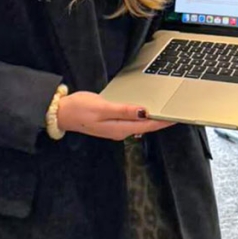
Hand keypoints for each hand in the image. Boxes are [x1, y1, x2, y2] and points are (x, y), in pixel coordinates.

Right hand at [58, 91, 174, 140]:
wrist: (61, 113)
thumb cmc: (80, 108)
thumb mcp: (102, 107)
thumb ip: (123, 110)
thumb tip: (144, 112)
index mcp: (119, 128)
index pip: (147, 125)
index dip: (162, 121)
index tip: (176, 116)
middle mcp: (120, 131)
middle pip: (145, 126)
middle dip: (160, 121)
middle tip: (176, 113)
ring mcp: (115, 128)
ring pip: (139, 124)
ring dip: (152, 119)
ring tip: (164, 111)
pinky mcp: (111, 123)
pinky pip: (131, 121)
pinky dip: (141, 116)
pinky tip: (145, 110)